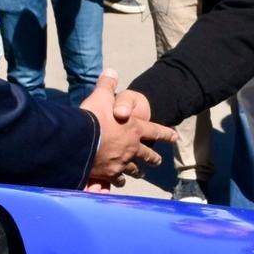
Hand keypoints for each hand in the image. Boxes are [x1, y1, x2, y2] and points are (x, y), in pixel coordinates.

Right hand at [81, 70, 174, 186]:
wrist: (79, 141)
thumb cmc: (93, 117)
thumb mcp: (101, 95)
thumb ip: (107, 84)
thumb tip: (112, 71)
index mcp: (135, 128)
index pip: (155, 131)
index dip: (165, 134)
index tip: (174, 137)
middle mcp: (132, 148)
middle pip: (148, 155)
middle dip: (153, 158)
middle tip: (157, 161)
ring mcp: (122, 163)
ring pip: (134, 169)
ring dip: (138, 171)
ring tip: (140, 173)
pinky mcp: (109, 174)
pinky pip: (117, 180)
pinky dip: (118, 181)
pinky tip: (118, 182)